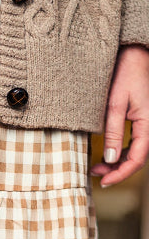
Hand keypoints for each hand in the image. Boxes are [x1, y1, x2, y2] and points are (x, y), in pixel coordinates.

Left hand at [90, 44, 148, 186]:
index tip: (104, 181)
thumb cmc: (125, 75)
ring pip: (136, 152)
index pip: (138, 159)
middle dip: (117, 171)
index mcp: (148, 124)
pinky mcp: (143, 121)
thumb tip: (109, 159)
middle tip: (96, 175)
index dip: (121, 174)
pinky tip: (107, 155)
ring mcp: (148, 124)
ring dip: (118, 163)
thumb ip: (112, 132)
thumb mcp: (115, 104)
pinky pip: (135, 143)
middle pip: (138, 159)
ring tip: (97, 167)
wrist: (134, 56)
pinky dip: (121, 152)